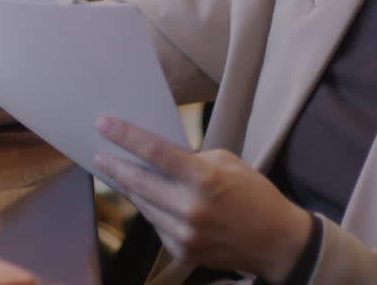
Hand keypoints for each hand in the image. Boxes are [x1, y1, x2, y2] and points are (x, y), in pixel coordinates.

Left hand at [94, 117, 310, 280]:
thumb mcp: (227, 162)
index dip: (125, 136)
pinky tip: (144, 197)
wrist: (277, 241)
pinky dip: (149, 209)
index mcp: (204, 179)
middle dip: (114, 165)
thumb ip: (191, 158)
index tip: (104, 124)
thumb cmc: (254, 195)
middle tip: (99, 153)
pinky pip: (155, 224)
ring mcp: (185, 233)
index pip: (155, 152)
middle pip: (139, 182)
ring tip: (115, 172)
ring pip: (143, 205)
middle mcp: (191, 208)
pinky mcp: (182, 251)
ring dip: (128, 188)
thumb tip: (156, 155)